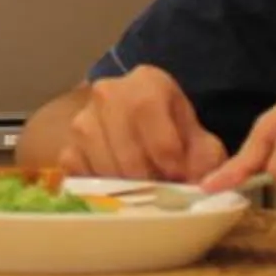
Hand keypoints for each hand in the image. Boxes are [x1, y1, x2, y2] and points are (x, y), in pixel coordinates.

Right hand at [59, 66, 225, 181]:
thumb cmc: (175, 134)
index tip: (181, 179)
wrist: (144, 128)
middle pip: (129, 153)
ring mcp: (83, 119)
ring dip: (126, 187)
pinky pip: (79, 174)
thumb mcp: (201, 142)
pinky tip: (117, 187)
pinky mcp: (68, 145)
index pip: (160, 134)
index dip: (172, 164)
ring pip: (103, 164)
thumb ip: (206, 163)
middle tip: (163, 192)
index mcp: (148, 83)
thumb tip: (201, 188)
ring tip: (143, 191)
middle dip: (150, 181)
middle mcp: (109, 93)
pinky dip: (98, 188)